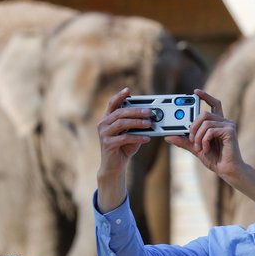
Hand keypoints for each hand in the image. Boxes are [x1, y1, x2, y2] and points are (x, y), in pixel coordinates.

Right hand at [96, 87, 151, 209]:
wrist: (115, 166)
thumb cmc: (124, 147)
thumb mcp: (132, 133)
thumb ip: (137, 125)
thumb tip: (151, 117)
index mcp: (108, 118)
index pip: (112, 104)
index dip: (119, 96)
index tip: (128, 90)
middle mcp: (103, 124)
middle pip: (120, 112)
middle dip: (136, 110)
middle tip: (149, 111)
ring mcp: (104, 134)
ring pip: (121, 123)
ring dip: (137, 122)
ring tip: (150, 124)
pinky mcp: (107, 144)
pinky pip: (124, 138)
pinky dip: (137, 137)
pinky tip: (147, 138)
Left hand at [167, 89, 254, 209]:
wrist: (227, 170)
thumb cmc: (215, 159)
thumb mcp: (195, 149)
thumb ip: (184, 141)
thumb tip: (168, 136)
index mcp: (217, 124)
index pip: (213, 104)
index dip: (205, 96)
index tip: (195, 92)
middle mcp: (224, 122)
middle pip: (205, 113)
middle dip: (193, 125)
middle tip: (191, 138)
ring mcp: (228, 126)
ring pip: (206, 122)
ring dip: (198, 136)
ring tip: (199, 147)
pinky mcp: (230, 131)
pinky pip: (210, 130)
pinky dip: (204, 140)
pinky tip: (206, 149)